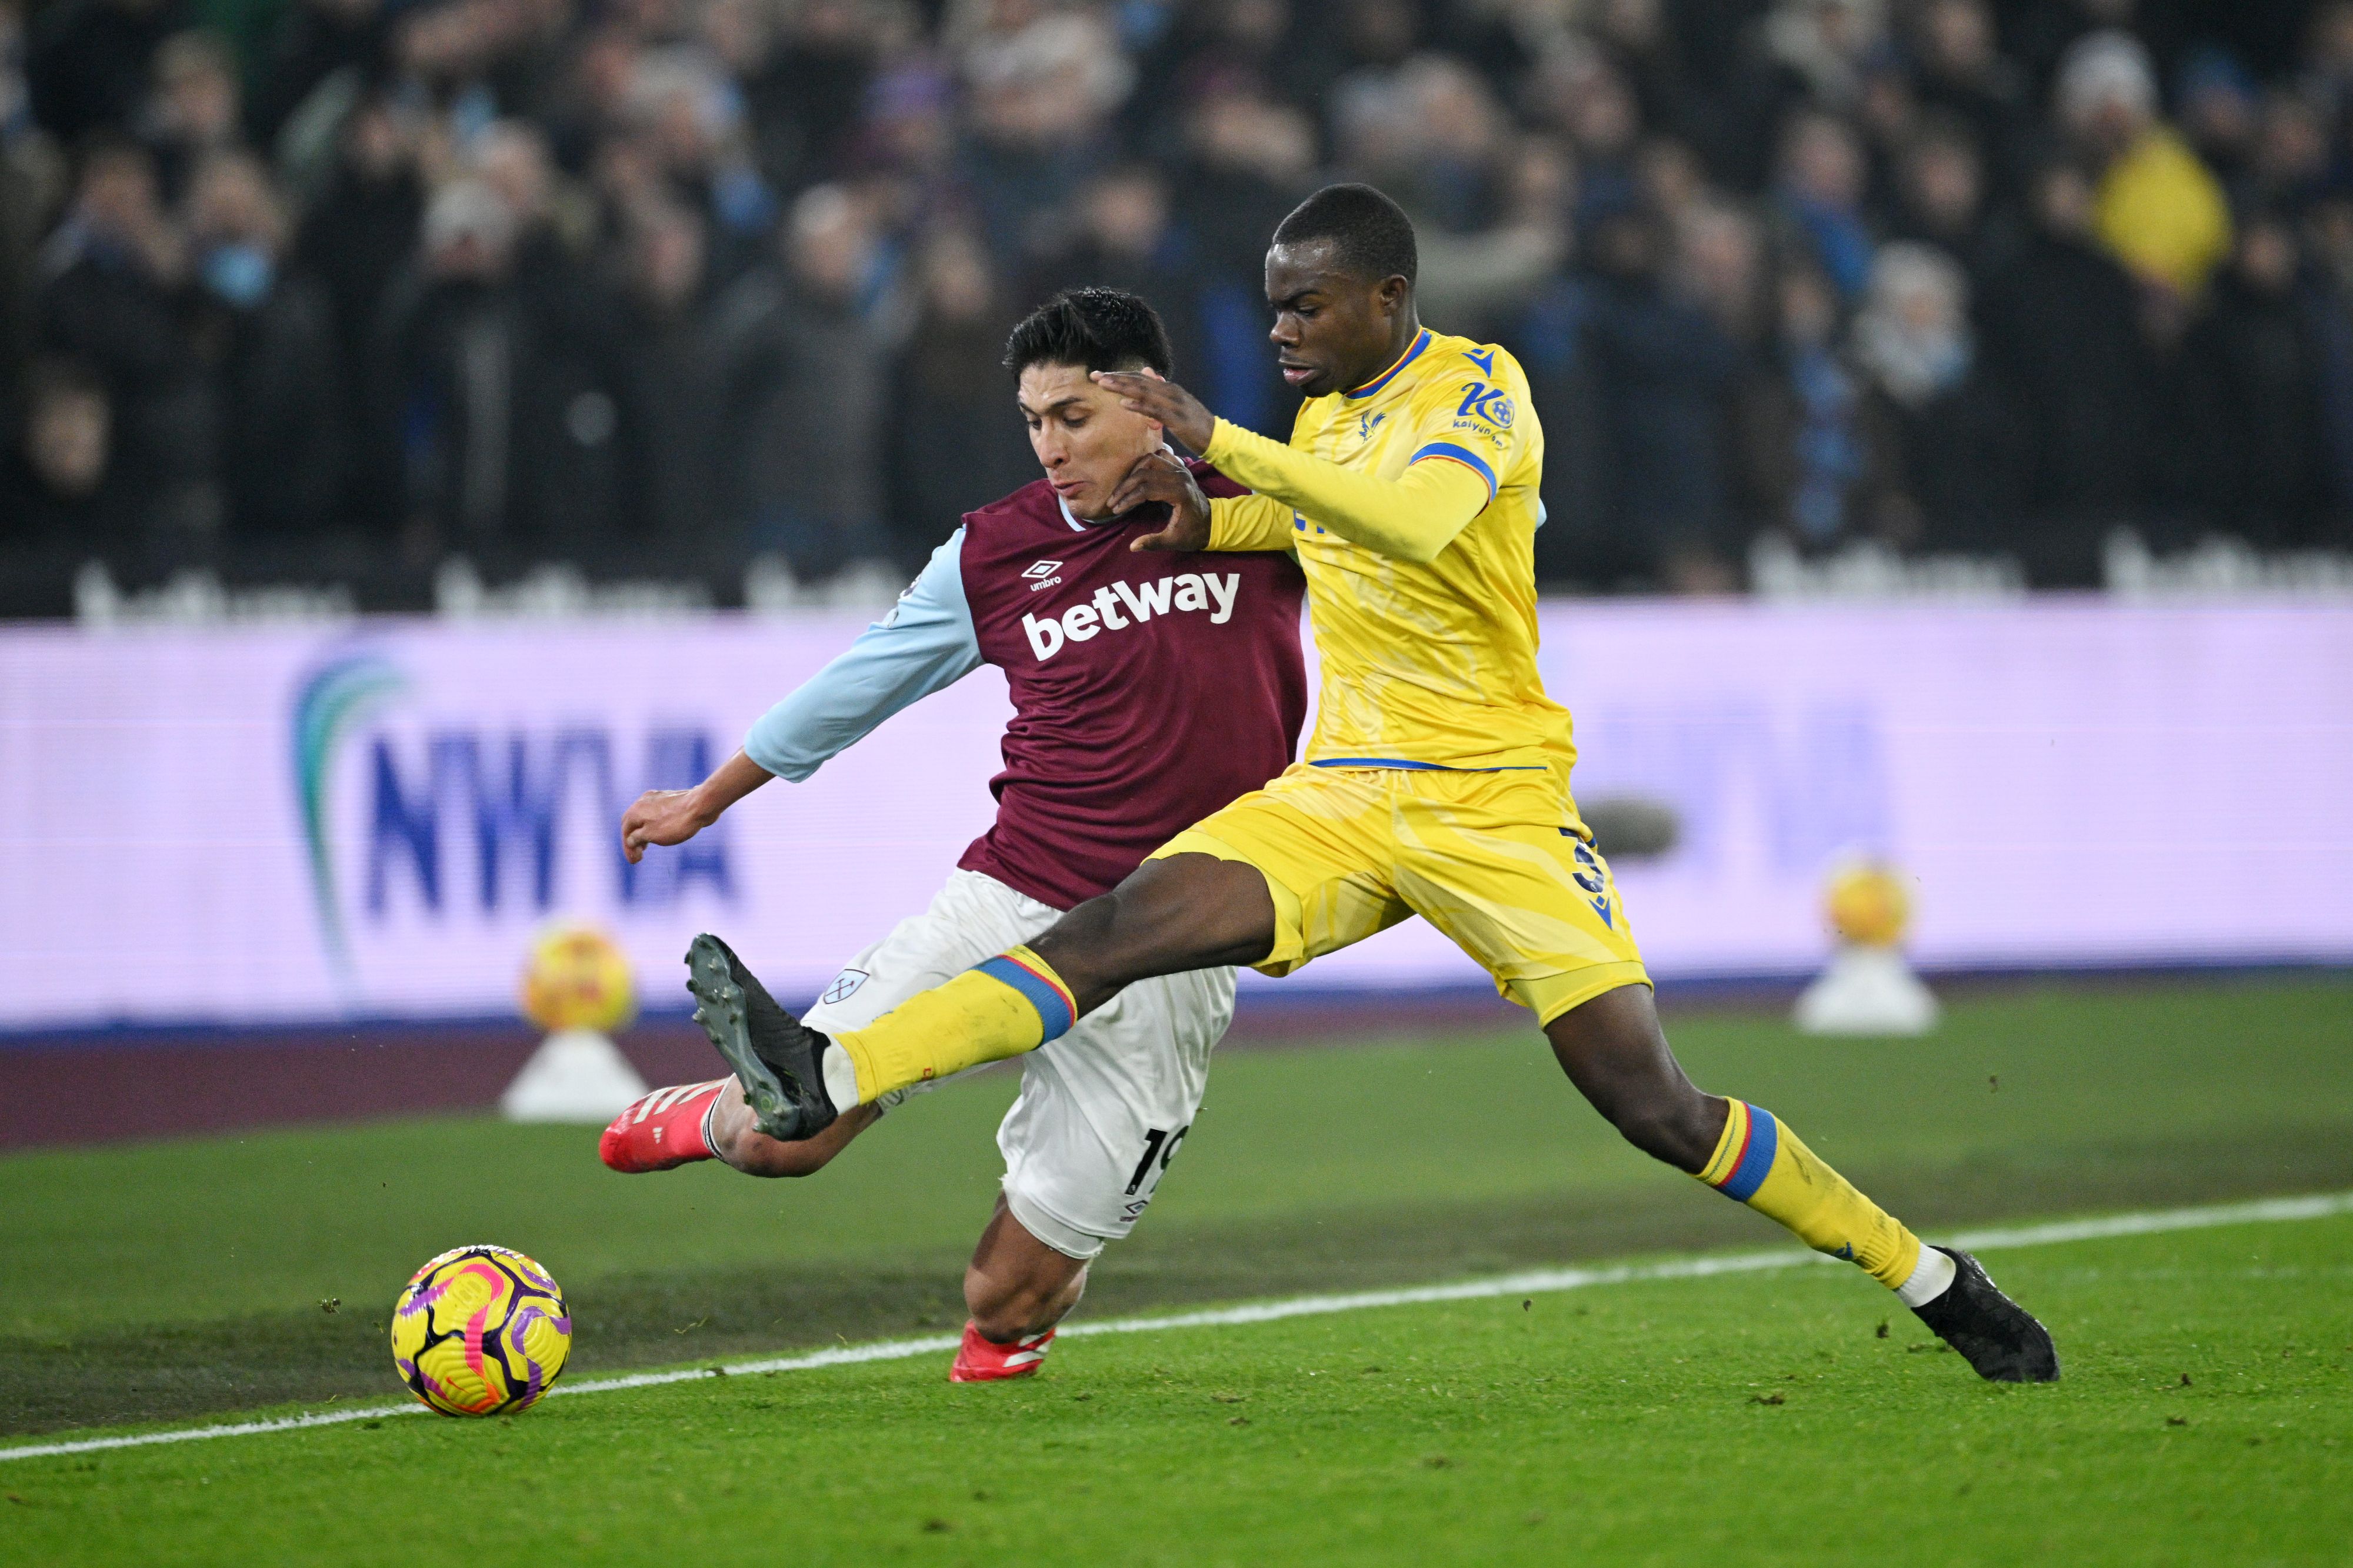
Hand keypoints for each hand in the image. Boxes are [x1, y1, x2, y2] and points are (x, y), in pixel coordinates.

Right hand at [621, 786, 714, 864]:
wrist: (700, 806)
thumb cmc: (675, 823)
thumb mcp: (652, 835)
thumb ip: (637, 838)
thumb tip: (630, 840)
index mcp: (635, 810)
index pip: (626, 831)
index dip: (628, 848)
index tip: (634, 861)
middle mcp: (642, 801)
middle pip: (632, 823)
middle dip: (633, 839)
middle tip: (638, 854)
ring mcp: (657, 798)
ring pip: (644, 817)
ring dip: (643, 832)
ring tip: (647, 846)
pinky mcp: (669, 799)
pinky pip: (656, 814)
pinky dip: (654, 825)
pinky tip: (660, 832)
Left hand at [1092, 371, 1214, 453]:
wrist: (1216, 437)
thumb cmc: (1194, 424)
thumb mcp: (1176, 405)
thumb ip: (1160, 391)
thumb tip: (1148, 373)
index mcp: (1169, 389)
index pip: (1141, 378)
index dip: (1120, 375)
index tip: (1101, 375)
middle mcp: (1170, 391)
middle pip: (1139, 381)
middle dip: (1116, 378)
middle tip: (1095, 375)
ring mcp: (1174, 404)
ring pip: (1144, 392)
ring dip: (1122, 387)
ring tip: (1104, 385)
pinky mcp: (1176, 418)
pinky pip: (1154, 410)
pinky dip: (1139, 406)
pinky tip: (1124, 404)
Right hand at [1108, 450, 1212, 552]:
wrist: (1211, 523)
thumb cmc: (1193, 533)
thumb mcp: (1174, 541)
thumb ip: (1153, 543)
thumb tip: (1132, 547)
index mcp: (1180, 493)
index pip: (1146, 490)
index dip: (1128, 499)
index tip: (1116, 509)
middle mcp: (1180, 476)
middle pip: (1144, 473)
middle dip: (1125, 487)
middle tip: (1113, 501)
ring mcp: (1181, 469)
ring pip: (1150, 460)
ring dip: (1134, 472)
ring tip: (1124, 488)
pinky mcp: (1180, 467)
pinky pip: (1161, 455)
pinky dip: (1147, 462)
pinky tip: (1139, 474)